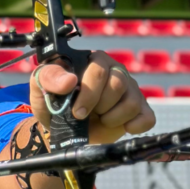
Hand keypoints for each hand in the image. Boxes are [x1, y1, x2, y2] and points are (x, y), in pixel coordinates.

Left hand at [29, 52, 155, 145]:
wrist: (62, 126)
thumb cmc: (54, 100)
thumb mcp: (41, 86)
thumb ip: (50, 77)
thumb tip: (69, 81)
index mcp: (93, 60)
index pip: (99, 70)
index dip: (89, 93)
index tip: (76, 112)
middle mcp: (115, 71)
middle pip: (118, 84)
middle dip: (99, 106)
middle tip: (85, 115)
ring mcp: (130, 90)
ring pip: (132, 102)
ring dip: (112, 118)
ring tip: (100, 119)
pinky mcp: (139, 109)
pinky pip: (147, 117)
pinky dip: (135, 126)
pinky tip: (122, 127)